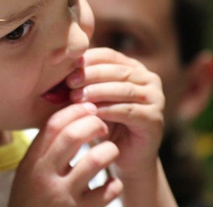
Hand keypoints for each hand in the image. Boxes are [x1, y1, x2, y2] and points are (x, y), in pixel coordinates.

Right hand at [9, 103, 122, 206]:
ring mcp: (64, 197)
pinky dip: (114, 184)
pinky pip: (107, 191)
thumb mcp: (29, 171)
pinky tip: (111, 183)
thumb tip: (70, 111)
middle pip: (72, 136)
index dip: (74, 111)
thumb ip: (45, 146)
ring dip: (108, 150)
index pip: (53, 125)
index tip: (88, 107)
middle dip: (93, 124)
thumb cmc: (32, 198)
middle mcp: (45, 177)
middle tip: (103, 124)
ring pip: (94, 161)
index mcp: (32, 163)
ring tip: (110, 151)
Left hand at [68, 48, 164, 177]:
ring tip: (77, 98)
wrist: (123, 156)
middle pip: (117, 70)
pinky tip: (91, 113)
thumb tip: (57, 67)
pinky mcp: (154, 118)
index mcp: (133, 67)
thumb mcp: (92, 98)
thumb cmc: (104, 122)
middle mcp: (148, 79)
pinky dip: (108, 110)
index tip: (67, 67)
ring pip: (124, 89)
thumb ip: (82, 82)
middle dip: (91, 75)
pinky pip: (129, 110)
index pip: (108, 55)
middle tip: (70, 83)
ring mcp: (155, 98)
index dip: (88, 60)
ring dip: (98, 92)